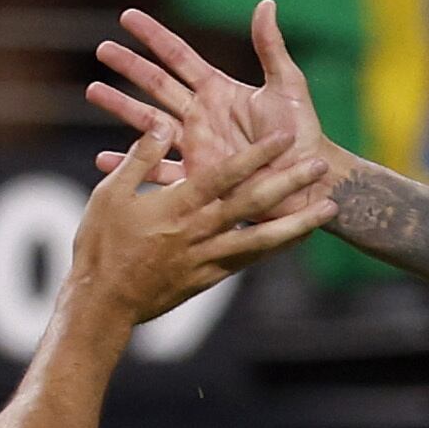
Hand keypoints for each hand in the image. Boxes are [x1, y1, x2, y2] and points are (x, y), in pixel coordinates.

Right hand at [64, 114, 335, 327]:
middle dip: (289, 183)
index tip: (284, 137)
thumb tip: (164, 123)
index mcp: (177, 206)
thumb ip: (141, 157)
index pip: (225, 175)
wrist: (103, 304)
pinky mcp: (209, 279)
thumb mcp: (111, 194)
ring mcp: (207, 258)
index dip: (256, 154)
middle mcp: (199, 231)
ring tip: (327, 211)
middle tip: (320, 165)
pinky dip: (274, 248)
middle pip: (253, 204)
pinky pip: (249, 261)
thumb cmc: (101, 245)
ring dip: (297, 223)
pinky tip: (295, 238)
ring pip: (262, 239)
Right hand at [86, 1, 334, 197]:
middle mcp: (201, 116)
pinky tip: (104, 160)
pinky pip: (157, 171)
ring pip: (148, 123)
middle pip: (156, 84)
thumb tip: (266, 3)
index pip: (178, 56)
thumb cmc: (304, 134)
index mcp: (219, 91)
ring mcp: (195, 147)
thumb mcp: (288, 88)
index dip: (153, 35)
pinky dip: (130, 165)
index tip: (126, 17)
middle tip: (101, 49)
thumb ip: (271, 48)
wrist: (307, 181)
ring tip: (92, 91)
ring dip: (120, 107)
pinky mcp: (196, 179)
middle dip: (128, 66)